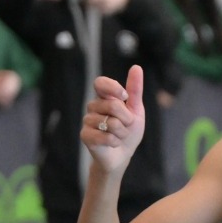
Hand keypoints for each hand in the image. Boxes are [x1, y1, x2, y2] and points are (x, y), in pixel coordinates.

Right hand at [81, 65, 146, 181]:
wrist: (122, 155)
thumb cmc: (129, 132)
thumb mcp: (136, 110)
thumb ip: (134, 90)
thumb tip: (136, 67)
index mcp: (104, 98)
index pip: (100, 83)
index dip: (113, 88)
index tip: (124, 97)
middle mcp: (93, 107)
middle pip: (113, 105)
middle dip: (127, 118)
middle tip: (126, 126)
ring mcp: (87, 121)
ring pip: (111, 123)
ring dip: (122, 133)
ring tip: (119, 136)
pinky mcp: (85, 135)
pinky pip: (106, 136)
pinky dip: (115, 142)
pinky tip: (113, 143)